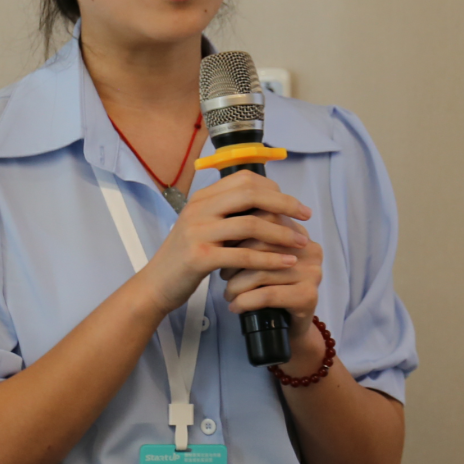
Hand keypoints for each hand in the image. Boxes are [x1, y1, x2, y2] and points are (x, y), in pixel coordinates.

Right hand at [136, 173, 312, 317]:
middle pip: (250, 194)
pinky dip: (269, 259)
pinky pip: (243, 254)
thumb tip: (269, 205)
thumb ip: (229, 213)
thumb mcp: (204, 227)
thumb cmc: (187, 257)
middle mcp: (199, 209)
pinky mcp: (200, 257)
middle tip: (306, 216)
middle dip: (285, 204)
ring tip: (302, 243)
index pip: (244, 179)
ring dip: (282, 234)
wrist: (157, 284)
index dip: (273, 189)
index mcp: (202, 198)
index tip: (293, 204)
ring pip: (251, 224)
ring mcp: (198, 232)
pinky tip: (286, 263)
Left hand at [219, 205, 323, 333]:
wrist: (289, 327)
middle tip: (222, 274)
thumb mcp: (263, 259)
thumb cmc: (272, 288)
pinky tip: (236, 307)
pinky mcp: (308, 296)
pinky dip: (245, 301)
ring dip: (237, 285)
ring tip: (228, 294)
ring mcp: (312, 273)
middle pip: (262, 245)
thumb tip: (222, 224)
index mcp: (300, 235)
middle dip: (235, 260)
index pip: (267, 219)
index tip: (222, 247)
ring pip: (261, 272)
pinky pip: (267, 295)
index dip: (240, 233)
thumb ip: (252, 238)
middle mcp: (310, 250)